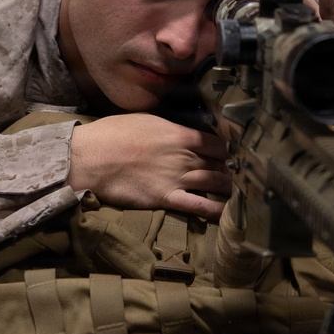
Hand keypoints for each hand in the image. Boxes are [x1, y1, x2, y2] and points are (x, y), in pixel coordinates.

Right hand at [69, 113, 229, 219]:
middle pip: (219, 163)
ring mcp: (177, 178)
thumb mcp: (146, 120)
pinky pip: (198, 205)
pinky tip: (229, 213)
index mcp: (180, 134)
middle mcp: (184, 156)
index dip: (227, 150)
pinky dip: (216, 210)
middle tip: (240, 176)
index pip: (216, 143)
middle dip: (231, 169)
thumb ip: (168, 127)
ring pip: (214, 182)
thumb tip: (178, 131)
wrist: (91, 158)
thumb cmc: (112, 134)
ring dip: (229, 187)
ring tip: (241, 192)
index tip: (231, 155)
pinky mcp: (166, 198)